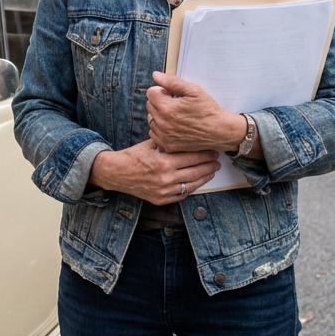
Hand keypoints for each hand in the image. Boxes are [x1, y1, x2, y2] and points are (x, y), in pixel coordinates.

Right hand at [88, 139, 219, 205]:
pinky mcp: (161, 200)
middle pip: (195, 172)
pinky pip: (181, 195)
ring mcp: (163, 191)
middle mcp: (165, 179)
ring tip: (212, 171)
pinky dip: (191, 188)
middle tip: (217, 160)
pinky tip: (197, 181)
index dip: (205, 154)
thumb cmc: (134, 155)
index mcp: (163, 162)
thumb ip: (169, 142)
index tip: (213, 150)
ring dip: (204, 178)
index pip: (191, 157)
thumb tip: (188, 136)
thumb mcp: (151, 144)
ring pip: (191, 185)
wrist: (117, 173)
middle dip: (209, 165)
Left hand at [146, 71, 247, 153]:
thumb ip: (172, 82)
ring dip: (159, 115)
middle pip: (149, 105)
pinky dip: (160, 128)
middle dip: (160, 101)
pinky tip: (173, 126)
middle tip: (175, 104)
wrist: (219, 131)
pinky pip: (154, 133)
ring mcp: (164, 136)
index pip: (150, 93)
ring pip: (151, 119)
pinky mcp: (167, 145)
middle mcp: (162, 123)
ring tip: (175, 115)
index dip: (162, 90)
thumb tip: (155, 75)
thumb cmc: (208, 109)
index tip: (172, 94)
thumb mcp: (194, 91)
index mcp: (167, 108)